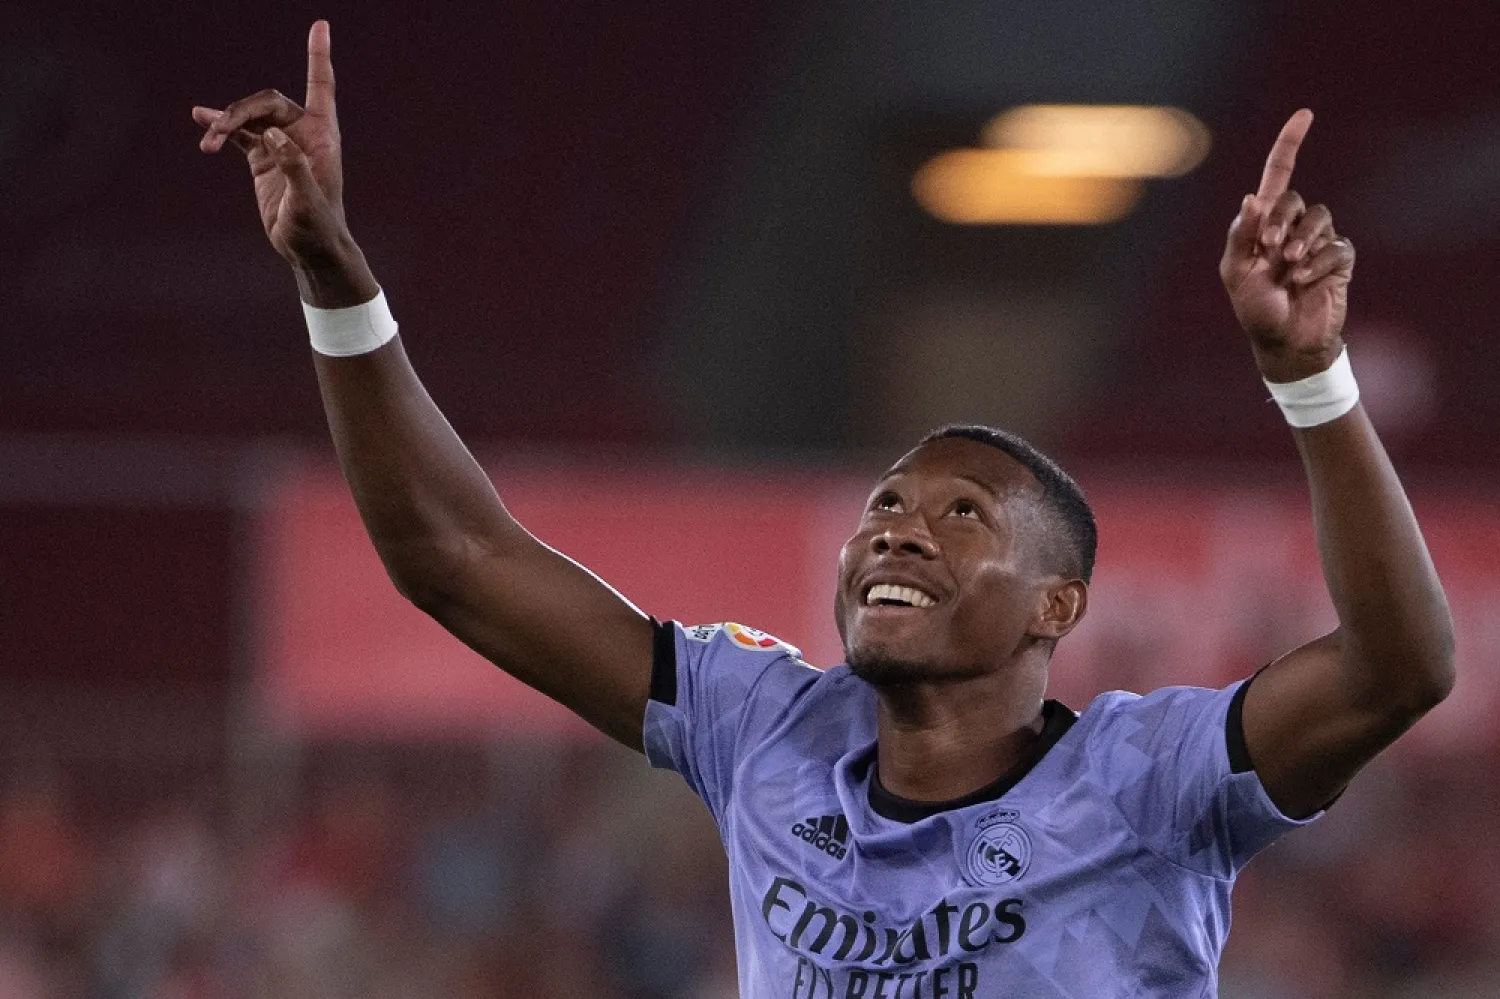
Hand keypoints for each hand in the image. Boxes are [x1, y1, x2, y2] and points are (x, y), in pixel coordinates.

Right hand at [193, 20, 371, 298]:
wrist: (309, 250)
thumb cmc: (318, 227)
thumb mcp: (309, 201)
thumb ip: (294, 167)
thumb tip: (273, 135)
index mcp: (322, 136)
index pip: (321, 87)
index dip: (318, 56)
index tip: (320, 25)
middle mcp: (302, 134)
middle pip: (268, 102)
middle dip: (241, 111)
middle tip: (218, 131)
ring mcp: (280, 145)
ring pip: (248, 117)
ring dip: (225, 123)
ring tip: (206, 140)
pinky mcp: (262, 160)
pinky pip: (238, 135)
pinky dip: (220, 128)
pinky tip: (201, 121)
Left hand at [1219, 110, 1356, 381]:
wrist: (1284, 342)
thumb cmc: (1254, 309)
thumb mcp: (1236, 273)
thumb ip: (1241, 236)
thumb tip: (1252, 197)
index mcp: (1263, 224)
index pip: (1277, 175)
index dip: (1289, 144)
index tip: (1305, 114)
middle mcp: (1292, 226)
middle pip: (1295, 199)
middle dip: (1281, 221)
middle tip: (1271, 251)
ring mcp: (1317, 241)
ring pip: (1320, 218)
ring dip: (1302, 243)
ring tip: (1290, 269)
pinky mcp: (1339, 259)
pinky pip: (1336, 247)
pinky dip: (1318, 264)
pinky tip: (1305, 282)